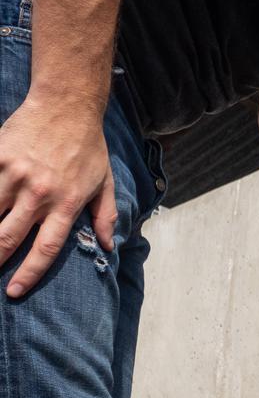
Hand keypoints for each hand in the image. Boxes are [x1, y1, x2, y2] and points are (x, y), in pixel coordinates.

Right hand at [0, 99, 114, 297]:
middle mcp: (39, 193)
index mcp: (67, 203)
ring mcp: (14, 175)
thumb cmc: (88, 146)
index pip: (46, 247)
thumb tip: (110, 246)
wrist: (67, 105)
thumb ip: (106, 216)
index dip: (29, 273)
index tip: (14, 292)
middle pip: (8, 237)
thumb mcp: (105, 183)